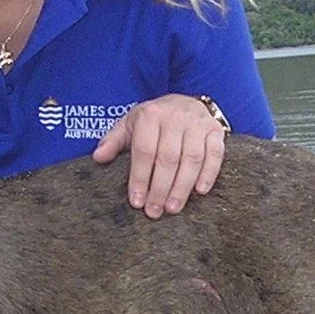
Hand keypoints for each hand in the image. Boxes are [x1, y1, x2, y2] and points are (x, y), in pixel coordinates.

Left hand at [92, 95, 226, 218]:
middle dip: (160, 188)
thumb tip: (98, 158)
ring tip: (173, 208)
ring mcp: (198, 123)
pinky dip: (209, 173)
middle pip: (168, 158)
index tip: (137, 202)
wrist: (185, 101)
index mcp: (151, 115)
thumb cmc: (154, 120)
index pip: (144, 150)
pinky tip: (200, 192)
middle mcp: (176, 116)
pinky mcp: (216, 131)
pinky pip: (215, 154)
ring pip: (192, 158)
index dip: (140, 178)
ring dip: (182, 186)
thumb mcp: (130, 124)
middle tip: (154, 211)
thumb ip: (113, 141)